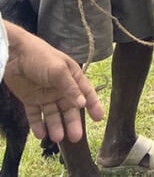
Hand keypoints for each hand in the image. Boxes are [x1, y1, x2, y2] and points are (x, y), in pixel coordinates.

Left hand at [3, 22, 103, 142]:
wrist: (14, 55)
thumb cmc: (41, 56)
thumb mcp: (59, 70)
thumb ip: (70, 88)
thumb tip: (82, 103)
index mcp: (72, 77)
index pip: (86, 93)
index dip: (93, 105)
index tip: (99, 118)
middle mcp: (61, 88)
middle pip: (69, 108)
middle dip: (72, 122)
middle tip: (75, 137)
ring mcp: (45, 94)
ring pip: (53, 114)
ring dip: (56, 126)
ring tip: (57, 138)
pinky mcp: (30, 99)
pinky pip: (36, 115)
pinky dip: (38, 125)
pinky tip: (41, 134)